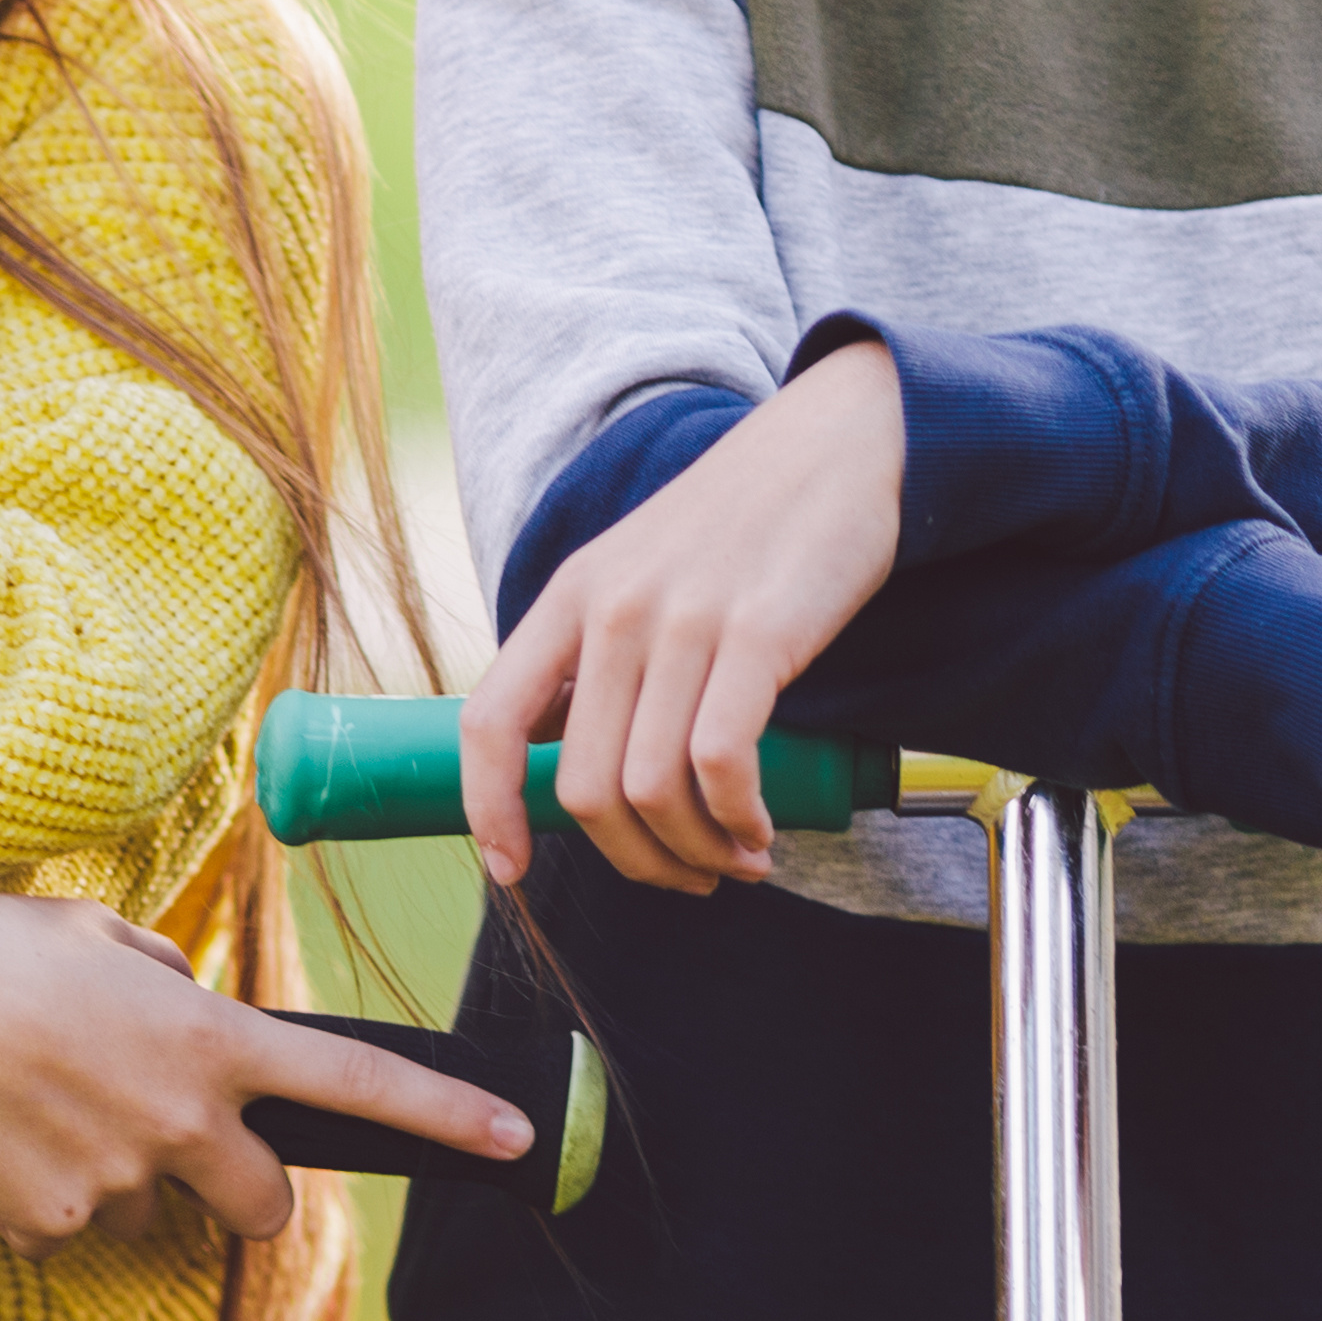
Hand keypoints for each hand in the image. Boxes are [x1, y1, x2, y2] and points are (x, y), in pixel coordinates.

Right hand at [0, 895, 530, 1254]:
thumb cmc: (3, 950)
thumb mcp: (114, 942)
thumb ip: (173, 984)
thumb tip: (183, 1008)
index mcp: (212, 1040)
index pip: (354, 1083)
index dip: (444, 1116)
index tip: (513, 1137)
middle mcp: (183, 1120)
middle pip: (264, 1206)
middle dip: (239, 1190)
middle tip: (182, 1145)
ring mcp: (119, 1181)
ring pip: (152, 1213)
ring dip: (121, 1177)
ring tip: (49, 1107)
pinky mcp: (53, 1225)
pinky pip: (70, 1230)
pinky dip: (46, 1198)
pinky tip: (6, 1140)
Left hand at [463, 338, 904, 895]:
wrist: (834, 445)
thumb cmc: (740, 527)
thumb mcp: (638, 572)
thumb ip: (598, 656)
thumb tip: (567, 765)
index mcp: (570, 597)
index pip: (490, 720)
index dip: (488, 808)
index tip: (513, 868)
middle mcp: (614, 609)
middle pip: (583, 787)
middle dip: (633, 860)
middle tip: (686, 875)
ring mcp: (684, 620)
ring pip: (651, 790)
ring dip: (696, 852)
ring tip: (737, 860)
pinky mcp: (760, 633)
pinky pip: (722, 764)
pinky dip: (740, 820)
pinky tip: (762, 828)